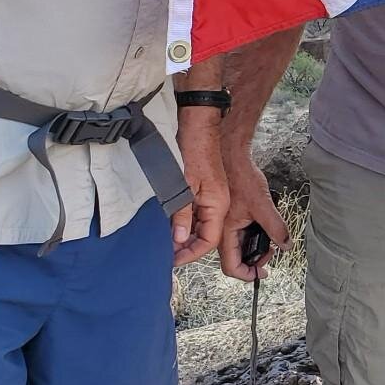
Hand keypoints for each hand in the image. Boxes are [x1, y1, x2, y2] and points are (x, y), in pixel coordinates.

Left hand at [172, 106, 228, 267]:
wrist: (198, 124)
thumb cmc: (193, 150)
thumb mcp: (183, 186)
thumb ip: (182, 215)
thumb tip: (179, 240)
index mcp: (218, 205)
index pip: (208, 241)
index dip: (191, 253)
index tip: (173, 260)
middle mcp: (218, 203)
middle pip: (206, 236)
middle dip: (187, 248)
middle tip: (166, 256)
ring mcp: (212, 196)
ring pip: (201, 226)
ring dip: (184, 236)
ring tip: (165, 244)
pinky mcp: (204, 189)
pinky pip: (197, 213)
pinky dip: (184, 222)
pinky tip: (170, 225)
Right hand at [219, 150, 288, 280]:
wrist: (232, 158)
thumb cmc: (242, 177)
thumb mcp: (263, 205)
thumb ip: (276, 228)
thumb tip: (286, 245)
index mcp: (225, 232)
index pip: (231, 267)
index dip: (247, 274)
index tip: (262, 273)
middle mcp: (221, 231)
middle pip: (234, 260)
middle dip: (253, 262)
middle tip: (270, 254)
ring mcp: (225, 225)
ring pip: (237, 248)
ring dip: (253, 250)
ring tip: (269, 243)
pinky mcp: (230, 217)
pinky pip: (239, 235)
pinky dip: (251, 238)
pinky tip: (263, 230)